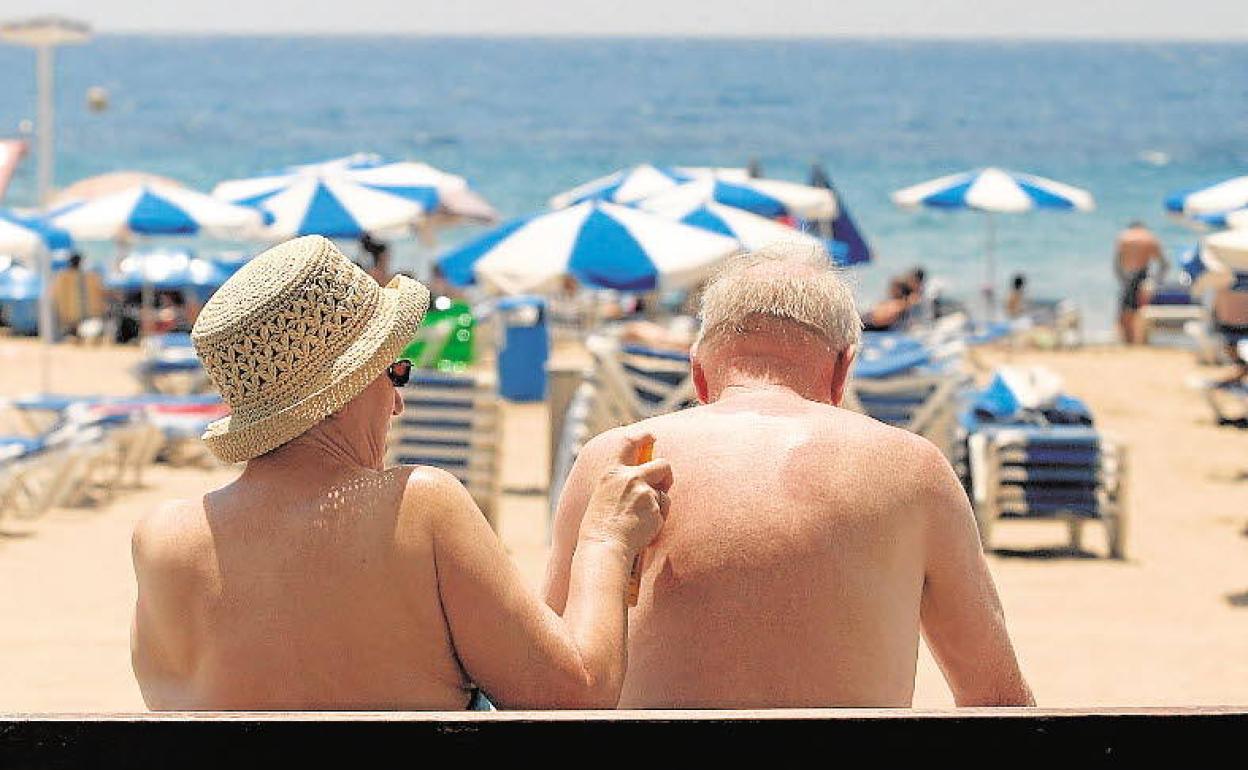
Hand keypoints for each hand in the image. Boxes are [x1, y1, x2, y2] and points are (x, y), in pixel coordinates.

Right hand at [579, 432, 671, 556]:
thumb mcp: (603, 495)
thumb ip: (620, 483)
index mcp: (612, 472)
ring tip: (642, 520)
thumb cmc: (600, 527)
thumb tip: (641, 477)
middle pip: (662, 465)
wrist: (604, 546)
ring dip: (659, 505)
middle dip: (667, 475)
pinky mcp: (655, 507)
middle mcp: (630, 477)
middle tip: (664, 484)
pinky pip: (664, 510)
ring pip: (664, 493)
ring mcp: (644, 492)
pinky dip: (659, 519)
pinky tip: (644, 529)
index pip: (628, 442)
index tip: (651, 436)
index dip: (642, 436)